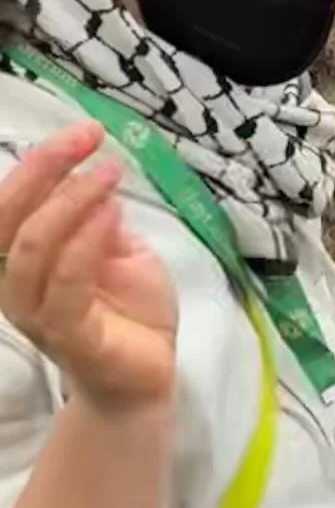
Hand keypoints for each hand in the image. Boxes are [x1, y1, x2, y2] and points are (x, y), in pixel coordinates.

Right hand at [0, 125, 177, 415]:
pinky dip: (86, 243)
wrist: (147, 376)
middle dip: (45, 168)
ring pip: (32, 246)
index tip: (85, 130)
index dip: (40, 160)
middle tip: (91, 140)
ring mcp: (36, 313)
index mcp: (18, 258)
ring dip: (70, 202)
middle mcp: (14, 283)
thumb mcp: (118, 252)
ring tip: (110, 177)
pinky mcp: (66, 336)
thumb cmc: (129, 313)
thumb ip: (96, 219)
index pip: (11, 200)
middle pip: (8, 216)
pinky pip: (64, 285)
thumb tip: (88, 181)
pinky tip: (113, 215)